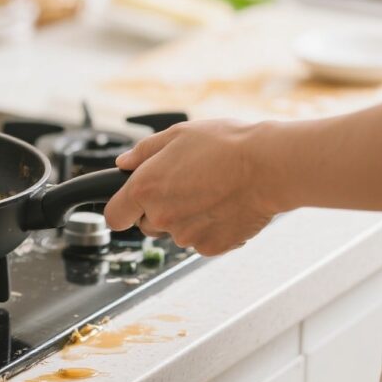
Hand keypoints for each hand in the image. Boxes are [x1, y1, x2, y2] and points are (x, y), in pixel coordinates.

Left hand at [104, 120, 280, 255]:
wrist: (268, 166)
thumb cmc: (225, 145)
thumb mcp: (177, 134)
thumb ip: (144, 152)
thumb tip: (124, 163)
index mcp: (145, 188)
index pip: (114, 216)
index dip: (120, 210)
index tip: (129, 205)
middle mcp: (161, 216)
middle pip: (146, 225)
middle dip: (157, 210)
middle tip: (184, 186)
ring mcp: (186, 235)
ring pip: (176, 232)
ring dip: (186, 218)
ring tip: (210, 191)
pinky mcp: (211, 247)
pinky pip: (201, 240)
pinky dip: (209, 227)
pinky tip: (223, 205)